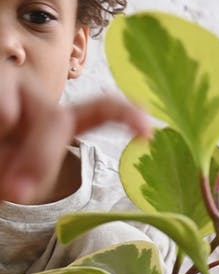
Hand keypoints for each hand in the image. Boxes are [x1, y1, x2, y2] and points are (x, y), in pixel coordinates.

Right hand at [0, 65, 149, 203]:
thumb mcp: (13, 177)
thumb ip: (26, 172)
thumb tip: (15, 177)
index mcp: (53, 121)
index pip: (97, 112)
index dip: (123, 115)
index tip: (148, 131)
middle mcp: (36, 99)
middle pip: (53, 121)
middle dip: (37, 158)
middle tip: (15, 192)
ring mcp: (14, 87)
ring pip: (11, 113)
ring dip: (0, 147)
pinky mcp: (0, 82)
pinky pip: (1, 113)